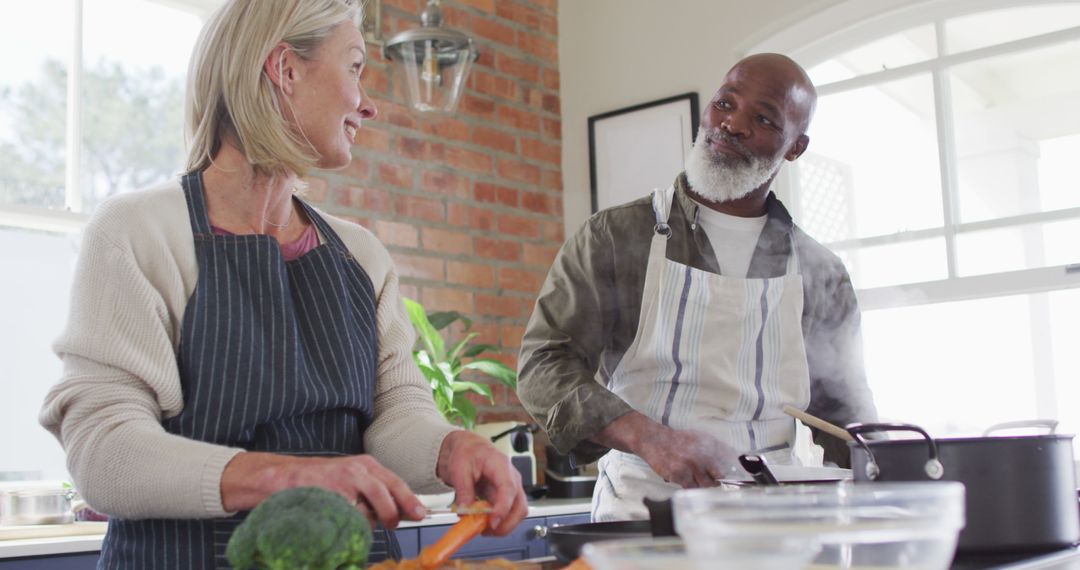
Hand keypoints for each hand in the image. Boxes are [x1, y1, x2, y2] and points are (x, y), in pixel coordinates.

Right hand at [221, 453, 425, 529]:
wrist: (281, 476)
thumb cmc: (318, 480)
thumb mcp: (349, 477)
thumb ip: (372, 490)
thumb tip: (398, 511)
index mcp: (366, 464)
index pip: (396, 482)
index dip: (410, 500)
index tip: (420, 513)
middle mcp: (357, 470)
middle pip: (388, 495)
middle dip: (393, 513)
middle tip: (394, 524)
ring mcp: (343, 482)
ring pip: (368, 511)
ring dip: (364, 521)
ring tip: (348, 516)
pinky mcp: (330, 496)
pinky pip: (349, 519)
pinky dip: (347, 524)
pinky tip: (335, 516)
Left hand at [436, 430, 528, 535]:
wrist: (468, 449)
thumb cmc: (467, 453)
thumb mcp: (460, 469)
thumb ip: (464, 491)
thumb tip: (465, 510)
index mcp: (501, 466)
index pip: (509, 489)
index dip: (502, 509)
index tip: (492, 522)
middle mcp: (511, 478)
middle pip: (519, 506)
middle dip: (505, 523)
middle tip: (485, 530)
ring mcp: (511, 488)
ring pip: (518, 513)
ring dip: (504, 525)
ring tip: (483, 528)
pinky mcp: (506, 497)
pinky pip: (509, 514)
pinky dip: (500, 523)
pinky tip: (485, 524)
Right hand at [592, 412, 738, 488]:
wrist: (654, 440)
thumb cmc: (677, 440)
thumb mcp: (697, 438)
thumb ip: (713, 448)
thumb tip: (732, 458)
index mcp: (708, 447)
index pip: (727, 464)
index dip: (733, 476)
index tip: (739, 483)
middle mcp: (701, 456)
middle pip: (718, 478)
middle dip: (718, 483)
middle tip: (715, 485)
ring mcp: (690, 467)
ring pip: (705, 485)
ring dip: (704, 486)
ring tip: (698, 483)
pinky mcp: (679, 475)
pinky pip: (691, 488)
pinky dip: (692, 489)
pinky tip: (688, 483)